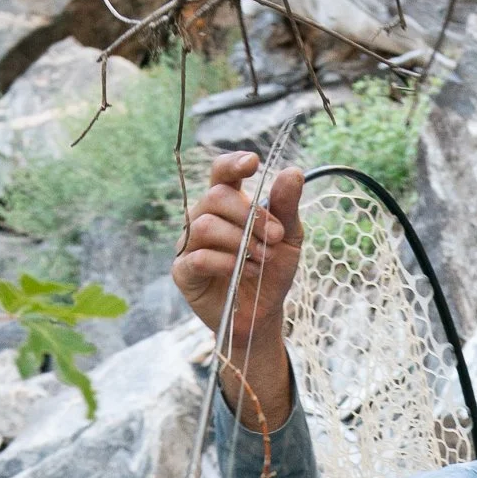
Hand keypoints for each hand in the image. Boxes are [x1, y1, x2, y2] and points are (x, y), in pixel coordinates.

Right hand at [172, 151, 301, 431]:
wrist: (262, 314)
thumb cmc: (271, 271)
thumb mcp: (288, 238)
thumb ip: (287, 207)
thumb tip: (293, 171)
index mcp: (227, 205)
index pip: (221, 174)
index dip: (233, 164)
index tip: (254, 163)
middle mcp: (203, 219)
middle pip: (215, 197)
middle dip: (249, 215)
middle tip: (274, 237)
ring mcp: (189, 245)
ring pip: (205, 225)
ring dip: (239, 241)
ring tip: (261, 259)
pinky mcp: (183, 272)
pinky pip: (197, 257)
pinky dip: (223, 261)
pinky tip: (239, 270)